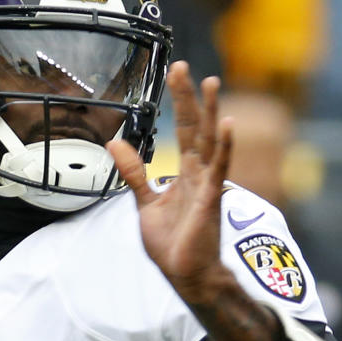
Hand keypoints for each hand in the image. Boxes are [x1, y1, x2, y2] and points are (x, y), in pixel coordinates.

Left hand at [106, 61, 233, 304]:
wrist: (185, 274)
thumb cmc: (173, 243)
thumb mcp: (145, 202)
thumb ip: (134, 172)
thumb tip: (115, 143)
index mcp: (186, 172)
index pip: (182, 129)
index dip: (178, 101)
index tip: (176, 73)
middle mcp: (199, 173)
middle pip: (194, 126)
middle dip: (188, 97)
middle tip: (182, 66)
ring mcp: (207, 184)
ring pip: (209, 140)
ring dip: (210, 111)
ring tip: (211, 81)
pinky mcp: (210, 198)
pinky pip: (219, 168)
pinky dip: (223, 146)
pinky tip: (226, 124)